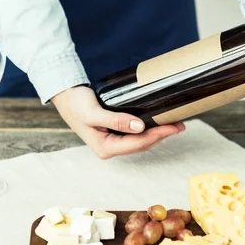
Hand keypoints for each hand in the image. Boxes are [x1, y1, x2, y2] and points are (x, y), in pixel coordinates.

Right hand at [51, 86, 184, 158]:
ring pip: (140, 141)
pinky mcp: (114, 134)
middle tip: (180, 125)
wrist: (65, 97)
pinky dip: (148, 129)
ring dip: (157, 133)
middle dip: (161, 135)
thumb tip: (140, 127)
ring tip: (174, 124)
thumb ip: (116, 120)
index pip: (137, 143)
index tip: (172, 127)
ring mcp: (112, 142)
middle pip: (142, 145)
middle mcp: (109, 148)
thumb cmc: (76, 104)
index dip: (157, 135)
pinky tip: (157, 124)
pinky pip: (135, 135)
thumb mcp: (94, 112)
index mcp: (105, 147)